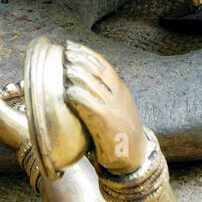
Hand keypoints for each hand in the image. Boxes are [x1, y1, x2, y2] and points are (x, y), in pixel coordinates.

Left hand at [62, 42, 150, 172]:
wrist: (134, 156)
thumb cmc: (118, 132)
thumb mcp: (115, 107)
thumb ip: (102, 94)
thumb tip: (78, 81)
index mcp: (120, 89)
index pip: (103, 64)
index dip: (87, 53)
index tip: (71, 46)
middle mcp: (118, 95)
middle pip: (99, 70)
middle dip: (82, 59)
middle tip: (66, 53)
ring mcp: (114, 108)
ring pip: (95, 85)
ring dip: (79, 75)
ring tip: (67, 69)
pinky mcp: (108, 122)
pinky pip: (93, 105)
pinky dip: (80, 96)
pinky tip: (69, 93)